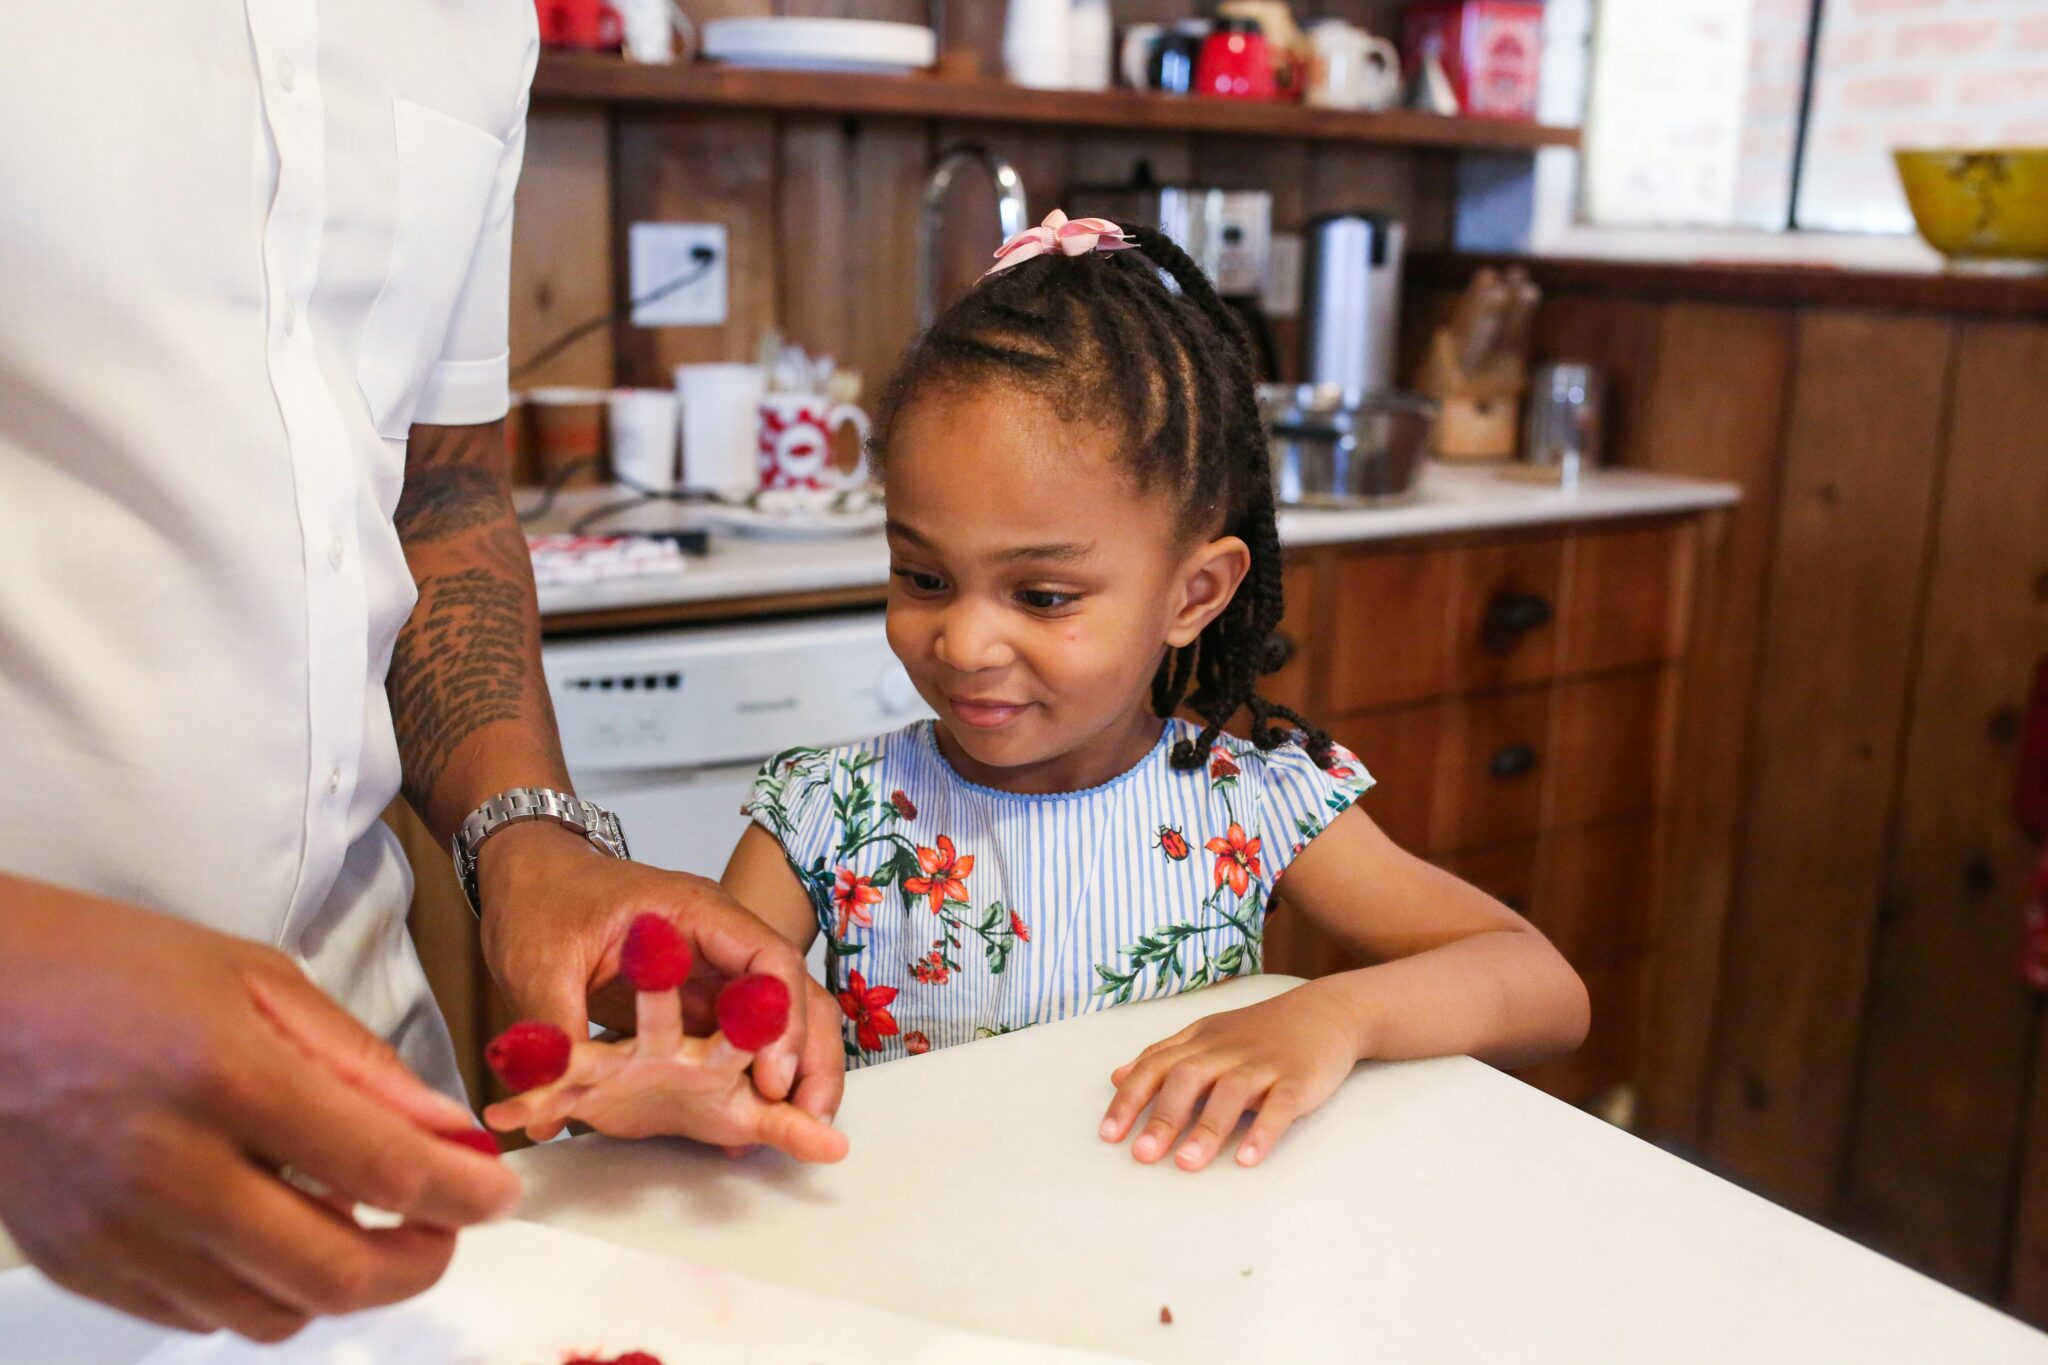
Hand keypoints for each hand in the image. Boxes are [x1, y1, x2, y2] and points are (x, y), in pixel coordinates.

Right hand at [0, 876, 520, 1341]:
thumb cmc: (110, 969)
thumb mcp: (256, 978)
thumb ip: (359, 1061)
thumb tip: (444, 1127)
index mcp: (226, 1077)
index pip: (383, 1169)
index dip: (464, 1196)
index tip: (498, 1194)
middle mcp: (170, 1170)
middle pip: (333, 1272)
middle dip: (419, 1262)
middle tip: (445, 1227)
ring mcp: (119, 1232)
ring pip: (273, 1314)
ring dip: (342, 1283)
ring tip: (360, 1222)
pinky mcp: (84, 1266)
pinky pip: (203, 1316)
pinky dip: (263, 1291)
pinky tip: (274, 1232)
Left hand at [477, 824, 841, 1133]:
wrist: (533, 881)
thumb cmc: (543, 903)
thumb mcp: (540, 965)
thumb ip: (550, 1030)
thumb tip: (541, 1113)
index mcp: (694, 912)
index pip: (769, 958)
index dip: (781, 1020)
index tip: (772, 1079)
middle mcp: (720, 937)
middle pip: (793, 991)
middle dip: (809, 1053)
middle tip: (808, 1117)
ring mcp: (716, 966)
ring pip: (781, 1014)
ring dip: (794, 1064)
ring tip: (797, 1126)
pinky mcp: (703, 995)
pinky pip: (748, 1032)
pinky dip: (760, 1070)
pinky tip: (756, 1116)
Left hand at [1098, 984, 1362, 1171]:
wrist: (1327, 1012)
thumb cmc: (1259, 1032)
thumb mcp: (1206, 1035)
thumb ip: (1163, 1056)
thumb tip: (1116, 1077)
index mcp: (1201, 1041)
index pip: (1156, 1066)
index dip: (1130, 1099)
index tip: (1108, 1135)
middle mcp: (1228, 1050)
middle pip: (1188, 1078)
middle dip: (1163, 1117)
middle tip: (1141, 1155)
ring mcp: (1264, 1064)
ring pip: (1231, 1093)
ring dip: (1207, 1128)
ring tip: (1186, 1164)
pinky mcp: (1299, 1079)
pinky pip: (1280, 1105)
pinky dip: (1263, 1131)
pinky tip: (1247, 1159)